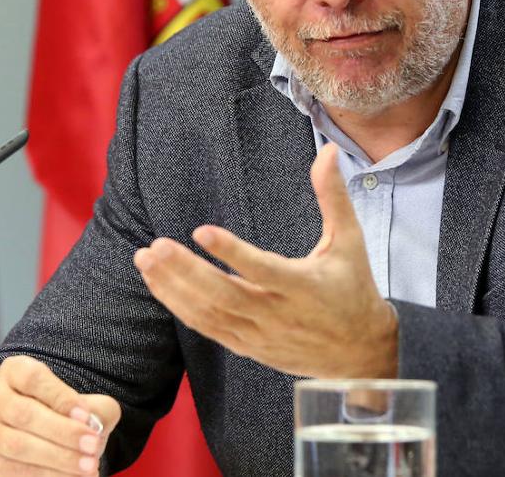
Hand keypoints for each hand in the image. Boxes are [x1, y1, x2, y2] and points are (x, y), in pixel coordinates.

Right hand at [0, 355, 120, 476]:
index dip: (61, 397)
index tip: (87, 417)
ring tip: (88, 466)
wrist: (48, 440)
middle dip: (63, 432)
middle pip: (23, 413)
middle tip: (93, 446)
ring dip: (56, 458)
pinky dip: (45, 475)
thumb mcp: (89, 404)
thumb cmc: (68, 415)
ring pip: (17, 445)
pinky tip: (70, 476)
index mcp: (14, 370)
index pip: (33, 378)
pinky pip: (12, 471)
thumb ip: (97, 410)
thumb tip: (93, 426)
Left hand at [133, 143, 397, 377]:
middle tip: (155, 246)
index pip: (264, 270)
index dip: (233, 252)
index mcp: (305, 287)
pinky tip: (158, 284)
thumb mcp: (350, 241)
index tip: (201, 231)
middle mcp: (279, 315)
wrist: (358, 352)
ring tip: (145, 259)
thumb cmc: (352, 287)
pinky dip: (180, 307)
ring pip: (209, 314)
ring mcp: (260, 335)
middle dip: (186, 271)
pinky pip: (207, 328)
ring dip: (173, 288)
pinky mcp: (248, 347)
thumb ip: (333, 196)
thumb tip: (329, 151)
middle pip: (225, 295)